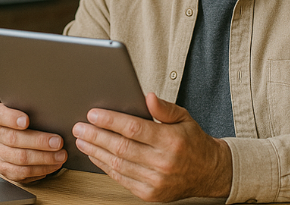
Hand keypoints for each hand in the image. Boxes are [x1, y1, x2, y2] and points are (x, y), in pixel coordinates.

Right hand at [0, 103, 66, 181]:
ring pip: (20, 157)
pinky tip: (53, 165)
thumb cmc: (32, 123)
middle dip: (39, 141)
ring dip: (44, 158)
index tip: (26, 121)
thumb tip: (56, 115)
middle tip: (58, 142)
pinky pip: (22, 172)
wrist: (24, 142)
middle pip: (13, 138)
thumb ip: (37, 112)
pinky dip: (41, 169)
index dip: (11, 118)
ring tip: (61, 156)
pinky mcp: (4, 168)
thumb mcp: (32, 113)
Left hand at [72, 93, 231, 201]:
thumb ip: (164, 108)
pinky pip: (121, 179)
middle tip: (79, 127)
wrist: (209, 173)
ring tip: (82, 140)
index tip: (93, 114)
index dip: (110, 121)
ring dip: (96, 151)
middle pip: (121, 147)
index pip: (134, 128)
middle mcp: (163, 162)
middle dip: (96, 136)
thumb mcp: (184, 118)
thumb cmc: (193, 142)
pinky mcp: (150, 193)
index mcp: (171, 141)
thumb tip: (147, 96)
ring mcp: (156, 180)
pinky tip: (96, 156)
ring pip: (117, 165)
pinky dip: (105, 167)